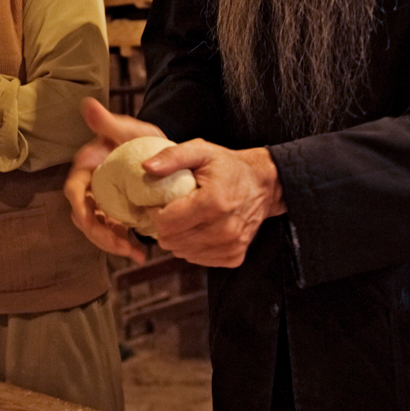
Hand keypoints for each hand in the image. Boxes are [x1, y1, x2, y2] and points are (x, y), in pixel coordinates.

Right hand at [64, 98, 164, 263]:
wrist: (162, 155)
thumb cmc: (142, 139)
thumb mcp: (130, 131)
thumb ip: (108, 122)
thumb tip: (88, 104)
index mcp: (86, 169)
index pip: (74, 192)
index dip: (81, 208)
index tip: (93, 221)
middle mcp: (90, 188)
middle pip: (83, 217)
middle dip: (98, 235)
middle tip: (121, 245)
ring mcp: (103, 203)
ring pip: (97, 229)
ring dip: (111, 244)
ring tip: (134, 253)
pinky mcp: (116, 214)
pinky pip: (114, 233)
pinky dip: (124, 244)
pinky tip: (140, 252)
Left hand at [141, 141, 284, 267]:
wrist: (263, 185)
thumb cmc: (228, 167)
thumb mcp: (201, 151)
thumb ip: (172, 156)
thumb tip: (147, 167)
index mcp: (214, 203)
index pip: (166, 222)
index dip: (154, 213)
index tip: (156, 203)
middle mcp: (225, 229)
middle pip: (172, 241)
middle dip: (163, 227)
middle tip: (168, 211)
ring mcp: (231, 245)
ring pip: (183, 253)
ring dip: (177, 238)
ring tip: (184, 219)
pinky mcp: (234, 256)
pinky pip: (199, 259)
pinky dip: (192, 247)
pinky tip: (197, 230)